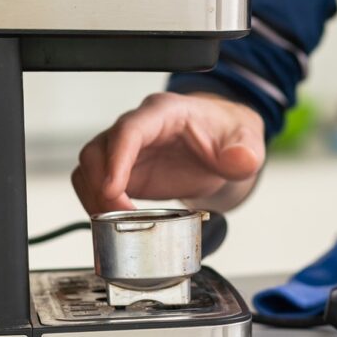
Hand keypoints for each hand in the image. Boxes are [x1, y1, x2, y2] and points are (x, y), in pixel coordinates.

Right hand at [71, 92, 264, 214]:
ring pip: (89, 167)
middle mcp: (139, 128)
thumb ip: (245, 150)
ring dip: (94, 198)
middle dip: (101, 186)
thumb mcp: (247, 140)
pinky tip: (116, 222)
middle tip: (119, 217)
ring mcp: (127, 150)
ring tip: (116, 224)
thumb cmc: (228, 136)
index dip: (117, 158)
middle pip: (98, 149)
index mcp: (165, 113)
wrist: (224, 148)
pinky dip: (96, 204)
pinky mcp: (123, 172)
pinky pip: (94, 184)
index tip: (113, 190)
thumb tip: (239, 159)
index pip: (130, 129)